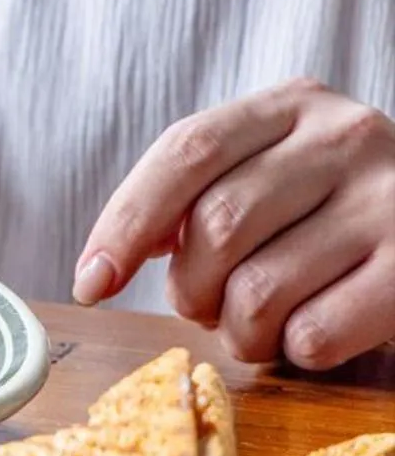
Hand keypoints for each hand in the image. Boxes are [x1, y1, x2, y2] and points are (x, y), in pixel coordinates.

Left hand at [74, 79, 394, 369]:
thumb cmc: (333, 213)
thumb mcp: (271, 175)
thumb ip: (195, 193)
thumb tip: (106, 262)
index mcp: (293, 105)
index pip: (186, 152)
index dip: (125, 222)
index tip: (90, 282)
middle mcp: (348, 137)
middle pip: (217, 224)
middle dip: (191, 287)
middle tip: (206, 307)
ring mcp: (392, 201)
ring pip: (260, 288)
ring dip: (238, 330)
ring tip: (257, 327)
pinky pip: (315, 332)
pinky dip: (293, 351)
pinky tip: (310, 335)